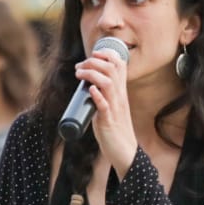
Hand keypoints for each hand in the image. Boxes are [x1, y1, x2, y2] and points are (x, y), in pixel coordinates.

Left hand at [75, 44, 137, 172]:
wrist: (124, 150)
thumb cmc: (115, 128)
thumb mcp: (112, 106)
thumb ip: (103, 95)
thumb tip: (88, 85)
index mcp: (121, 91)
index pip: (120, 65)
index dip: (107, 54)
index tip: (93, 54)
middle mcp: (120, 97)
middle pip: (111, 69)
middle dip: (93, 62)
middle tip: (79, 67)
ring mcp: (115, 108)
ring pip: (108, 83)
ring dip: (92, 74)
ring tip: (79, 75)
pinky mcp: (108, 121)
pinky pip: (104, 106)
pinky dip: (97, 96)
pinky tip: (90, 90)